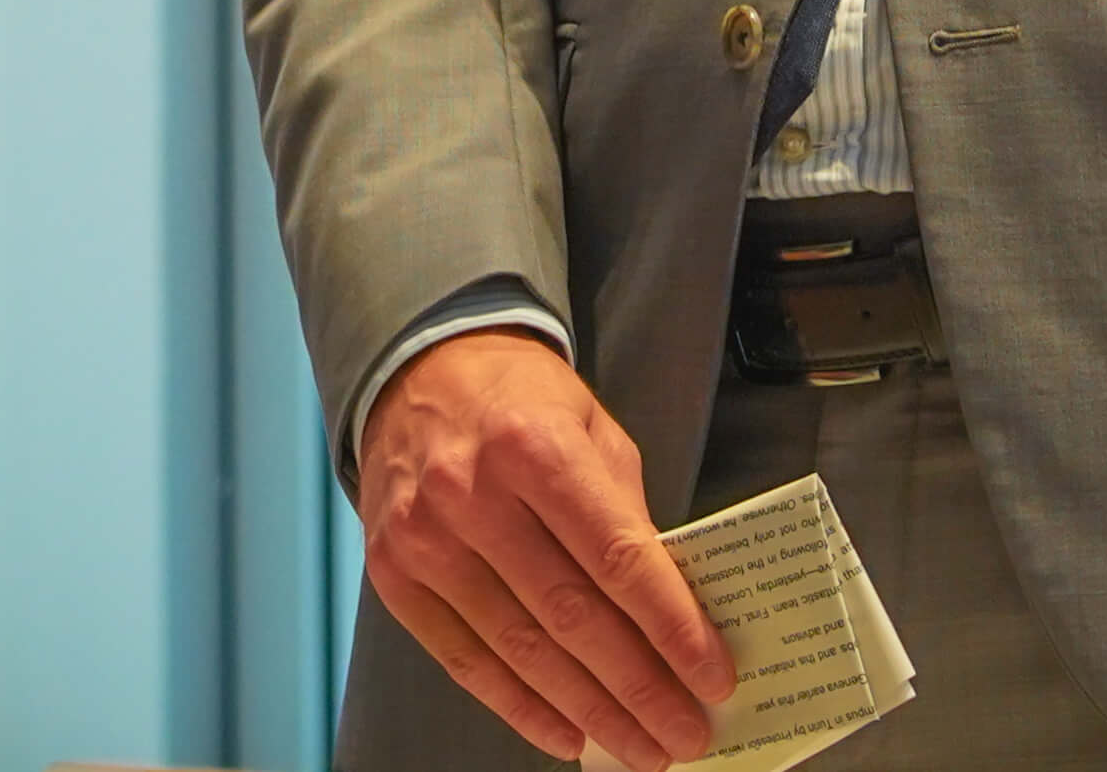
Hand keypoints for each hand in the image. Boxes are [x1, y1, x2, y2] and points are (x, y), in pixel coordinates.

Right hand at [358, 329, 736, 764]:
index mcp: (535, 447)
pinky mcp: (393, 576)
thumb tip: (669, 612)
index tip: (712, 678)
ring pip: (520, 651)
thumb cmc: (522, 401)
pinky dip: (519, 707)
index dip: (670, 628)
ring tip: (640, 747)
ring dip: (588, 711)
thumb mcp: (593, 429)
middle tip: (685, 735)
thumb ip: (626, 512)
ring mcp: (425, 541)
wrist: (416, 371)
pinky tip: (567, 735)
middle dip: (638, 688)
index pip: (616, 558)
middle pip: (571, 617)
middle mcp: (472, 496)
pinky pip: (464, 660)